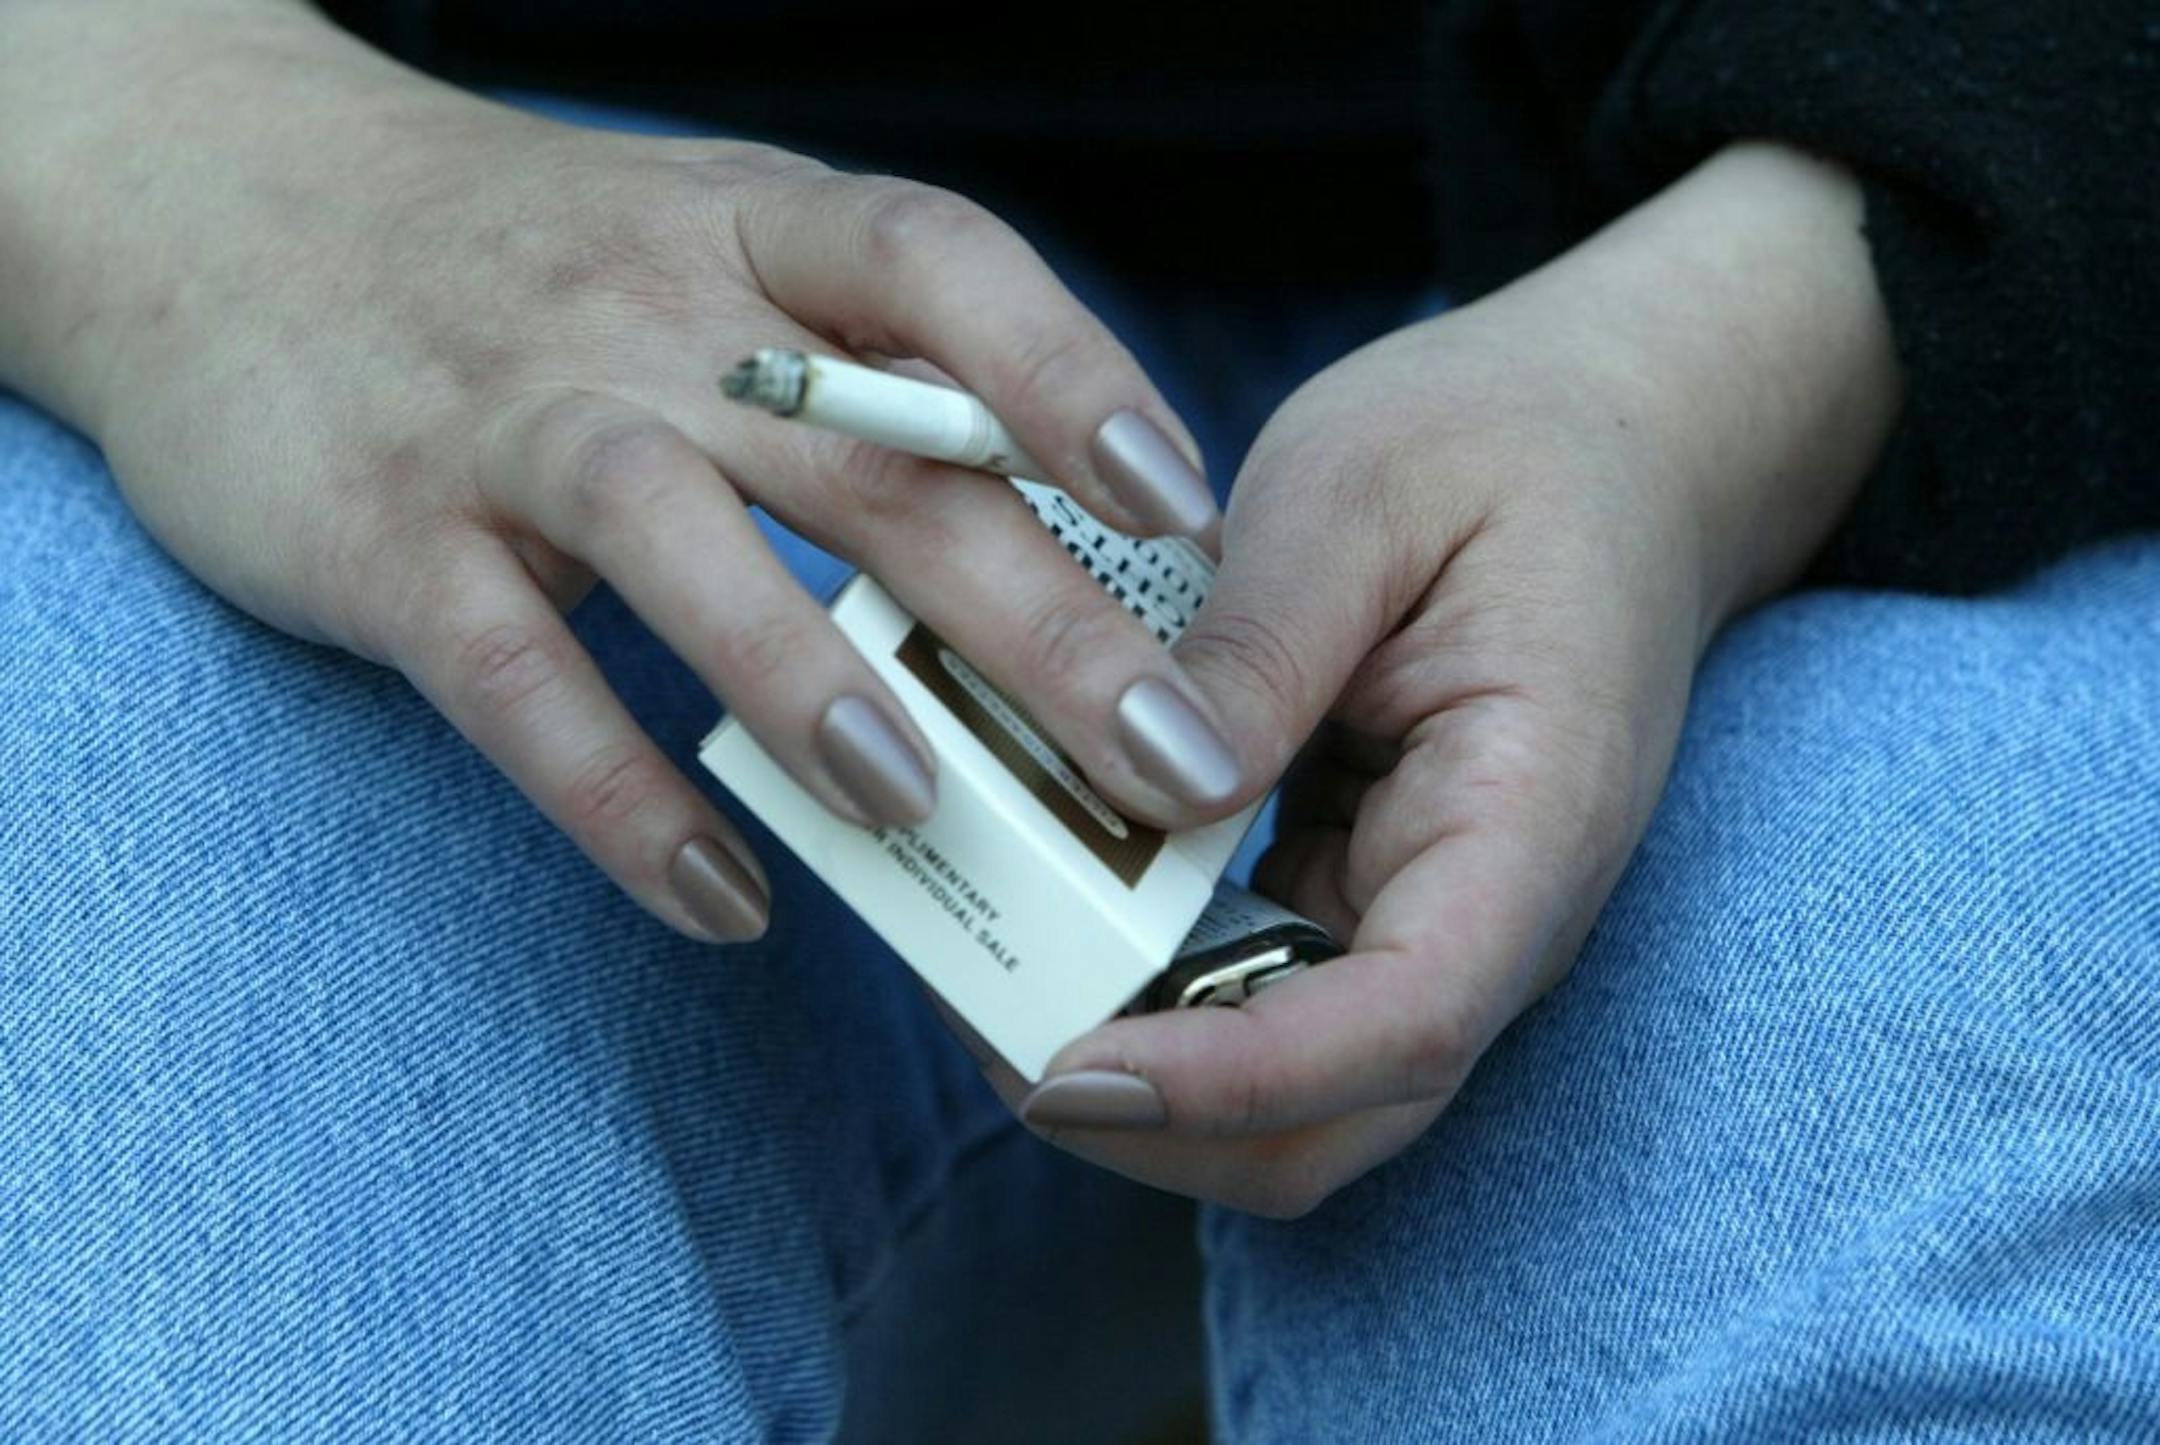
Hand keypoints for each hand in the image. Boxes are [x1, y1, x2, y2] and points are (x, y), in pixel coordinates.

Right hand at [0, 0, 1239, 941]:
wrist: (233, 207)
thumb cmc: (532, 263)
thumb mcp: (707, 255)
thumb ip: (862, 375)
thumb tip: (1068, 544)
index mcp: (750, 236)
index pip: (938, 265)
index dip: (1073, 378)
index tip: (1184, 512)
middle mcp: (643, 314)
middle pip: (866, 458)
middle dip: (1035, 615)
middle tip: (1164, 757)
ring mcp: (509, 422)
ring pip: (681, 539)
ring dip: (813, 680)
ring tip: (924, 809)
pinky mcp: (387, 538)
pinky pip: (516, 677)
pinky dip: (619, 798)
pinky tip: (722, 900)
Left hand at [988, 143, 1904, 1214]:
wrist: (1611, 437)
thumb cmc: (1507, 444)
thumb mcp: (1365, 491)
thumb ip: (1263, 644)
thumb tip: (1150, 791)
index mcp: (1534, 815)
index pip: (1404, 1022)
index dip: (1232, 1079)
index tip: (1068, 1069)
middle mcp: (1495, 912)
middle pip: (1334, 1116)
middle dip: (1156, 1116)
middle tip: (985, 1023)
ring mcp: (1430, 918)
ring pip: (1288, 1086)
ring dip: (1139, 1064)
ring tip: (987, 975)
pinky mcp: (1366, 894)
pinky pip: (1257, 991)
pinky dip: (1151, 985)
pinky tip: (1050, 909)